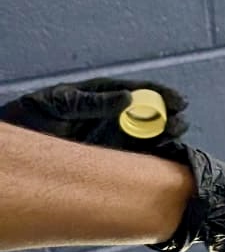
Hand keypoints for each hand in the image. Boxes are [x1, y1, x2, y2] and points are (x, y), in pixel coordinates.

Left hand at [0, 78, 187, 153]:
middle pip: (147, 115)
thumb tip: (128, 99)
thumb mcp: (60, 103)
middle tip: (179, 121)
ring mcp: (110, 137)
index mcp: (101, 95)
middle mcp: (111, 116)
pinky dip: (151, 158)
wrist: (17, 146)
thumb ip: (92, 101)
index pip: (138, 91)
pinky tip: (164, 158)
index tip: (179, 101)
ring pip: (145, 137)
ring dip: (163, 136)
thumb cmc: (33, 116)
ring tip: (175, 136)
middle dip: (167, 117)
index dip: (160, 95)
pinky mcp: (107, 159)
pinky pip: (134, 158)